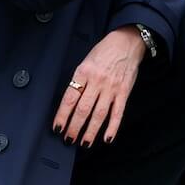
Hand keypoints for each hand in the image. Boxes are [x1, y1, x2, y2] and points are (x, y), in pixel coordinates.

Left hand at [52, 27, 145, 146]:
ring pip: (99, 114)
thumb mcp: (86, 61)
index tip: (57, 127)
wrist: (127, 42)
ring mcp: (111, 88)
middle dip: (74, 127)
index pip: (69, 98)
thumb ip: (79, 80)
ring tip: (84, 143)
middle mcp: (97, 81)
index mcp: (84, 72)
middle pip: (83, 109)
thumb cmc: (104, 51)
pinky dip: (112, 127)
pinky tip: (107, 138)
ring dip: (90, 131)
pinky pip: (117, 113)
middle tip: (69, 139)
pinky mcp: (124, 92)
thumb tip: (71, 102)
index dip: (62, 115)